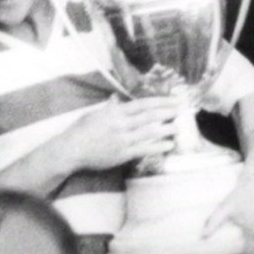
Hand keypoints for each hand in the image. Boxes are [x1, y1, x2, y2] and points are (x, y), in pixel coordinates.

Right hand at [62, 97, 178, 170]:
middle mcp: (122, 124)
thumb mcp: (95, 114)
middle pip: (150, 116)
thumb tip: (116, 99)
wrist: (72, 150)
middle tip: (182, 110)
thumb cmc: (81, 130)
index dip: (160, 101)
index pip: (143, 104)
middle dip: (167, 112)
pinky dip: (158, 147)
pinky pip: (144, 149)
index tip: (173, 99)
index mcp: (115, 111)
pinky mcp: (123, 154)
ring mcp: (123, 139)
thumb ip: (109, 107)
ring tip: (178, 126)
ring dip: (166, 129)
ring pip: (150, 132)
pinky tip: (169, 145)